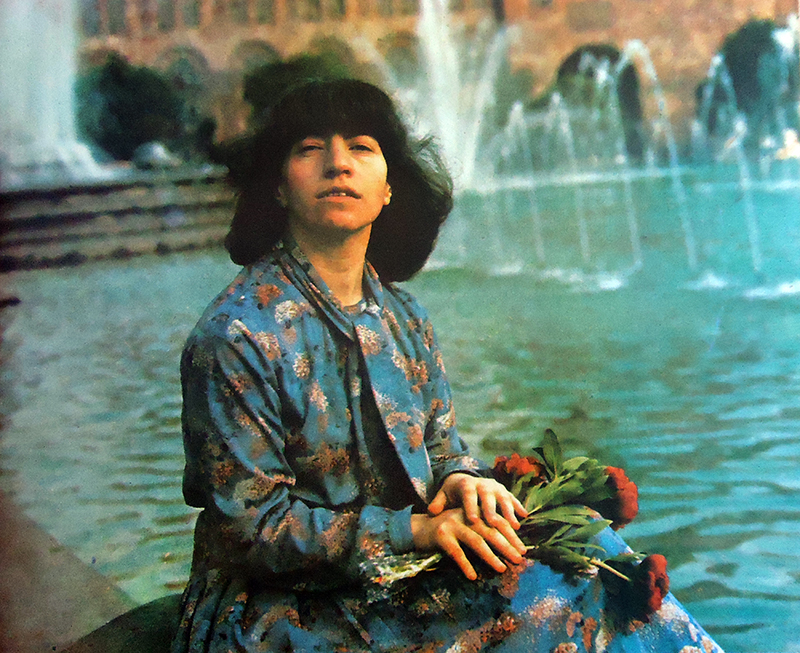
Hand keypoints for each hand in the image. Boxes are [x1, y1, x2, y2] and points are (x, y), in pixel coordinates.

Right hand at [410, 509, 525, 579]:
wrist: (418, 529)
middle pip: (489, 530)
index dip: (511, 535)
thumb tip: (507, 549)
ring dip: (490, 556)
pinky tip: (472, 576)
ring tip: (501, 568)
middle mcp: (464, 516)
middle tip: (519, 559)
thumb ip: (481, 533)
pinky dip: (465, 564)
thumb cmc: (447, 532)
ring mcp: (452, 525)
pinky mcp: (440, 536)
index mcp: (473, 513)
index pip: (496, 522)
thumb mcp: (466, 528)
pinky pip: (456, 552)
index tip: (523, 549)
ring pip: (475, 541)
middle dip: (506, 545)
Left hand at [428, 473, 527, 529]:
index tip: (473, 521)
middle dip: (492, 511)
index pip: (469, 496)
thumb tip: (430, 511)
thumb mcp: (444, 494)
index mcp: (467, 485)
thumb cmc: (454, 492)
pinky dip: (519, 507)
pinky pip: (513, 499)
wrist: (466, 480)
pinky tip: (524, 516)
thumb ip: (438, 502)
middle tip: (494, 524)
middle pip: (488, 498)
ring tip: (514, 526)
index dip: (471, 507)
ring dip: (509, 512)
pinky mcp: (504, 492)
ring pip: (503, 499)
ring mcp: (496, 488)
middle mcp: (483, 485)